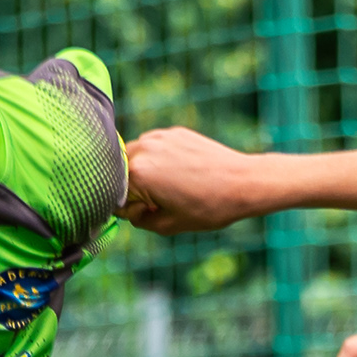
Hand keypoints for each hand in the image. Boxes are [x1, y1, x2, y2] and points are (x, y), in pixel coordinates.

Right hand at [121, 127, 279, 234]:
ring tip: (173, 186)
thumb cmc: (208, 207)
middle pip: (119, 171)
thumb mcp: (167, 225)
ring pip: (136, 156)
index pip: (112, 193)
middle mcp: (144, 148)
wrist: (244, 182)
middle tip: (158, 201)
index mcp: (138, 173)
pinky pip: (155, 147)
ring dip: (144, 171)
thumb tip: (126, 209)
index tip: (144, 213)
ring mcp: (159, 136)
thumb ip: (137, 219)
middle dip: (131, 186)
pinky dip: (160, 159)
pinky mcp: (174, 131)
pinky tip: (183, 172)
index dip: (126, 208)